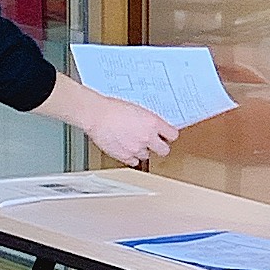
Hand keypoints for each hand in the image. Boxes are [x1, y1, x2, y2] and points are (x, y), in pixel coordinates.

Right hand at [60, 82, 174, 168]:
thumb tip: (154, 126)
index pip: (173, 135)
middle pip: (164, 150)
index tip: (165, 135)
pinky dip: (131, 156)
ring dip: (142, 150)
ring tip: (132, 141)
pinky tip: (126, 148)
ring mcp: (136, 148)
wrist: (95, 114)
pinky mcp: (125, 156)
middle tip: (153, 143)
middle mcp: (147, 137)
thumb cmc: (111, 108)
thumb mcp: (137, 109)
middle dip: (159, 147)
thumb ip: (148, 120)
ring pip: (147, 156)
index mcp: (152, 122)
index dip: (168, 135)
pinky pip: (133, 161)